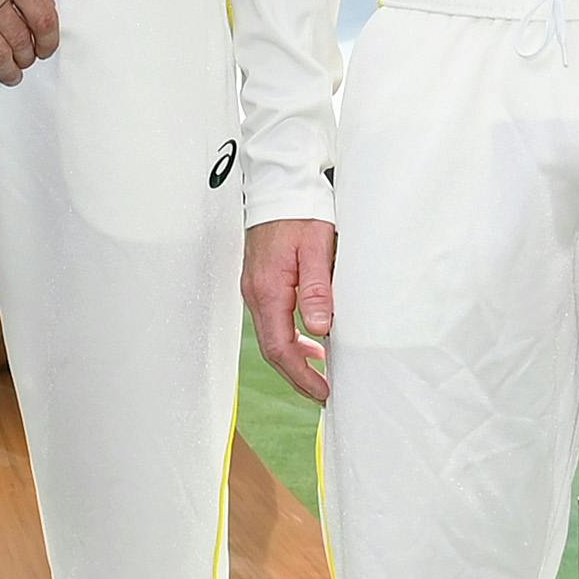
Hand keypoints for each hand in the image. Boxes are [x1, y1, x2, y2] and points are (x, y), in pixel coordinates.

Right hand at [243, 217, 336, 403]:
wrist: (279, 186)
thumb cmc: (299, 213)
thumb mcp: (317, 249)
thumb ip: (317, 290)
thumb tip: (318, 329)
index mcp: (268, 290)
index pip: (280, 347)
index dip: (301, 375)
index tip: (322, 391)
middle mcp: (256, 293)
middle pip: (272, 349)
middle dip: (297, 376)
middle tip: (322, 393)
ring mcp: (255, 288)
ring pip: (271, 337)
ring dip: (294, 359)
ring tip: (320, 373)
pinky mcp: (261, 282)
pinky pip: (272, 320)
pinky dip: (290, 339)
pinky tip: (310, 341)